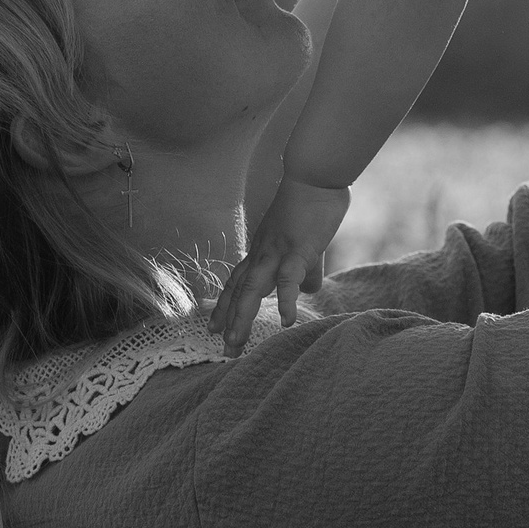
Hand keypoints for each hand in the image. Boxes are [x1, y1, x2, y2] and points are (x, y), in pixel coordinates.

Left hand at [211, 176, 349, 354]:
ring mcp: (277, 251)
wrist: (315, 177)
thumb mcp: (308, 246)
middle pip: (239, 291)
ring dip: (242, 316)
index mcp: (262, 252)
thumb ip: (307, 270)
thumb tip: (310, 290)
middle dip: (229, 321)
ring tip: (235, 342)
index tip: (213, 328)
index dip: (224, 306)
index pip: (237, 283)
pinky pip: (288, 279)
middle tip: (224, 350)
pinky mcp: (298, 249)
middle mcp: (262, 253)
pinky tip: (287, 321)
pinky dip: (286, 300)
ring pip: (253, 288)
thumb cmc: (312, 206)